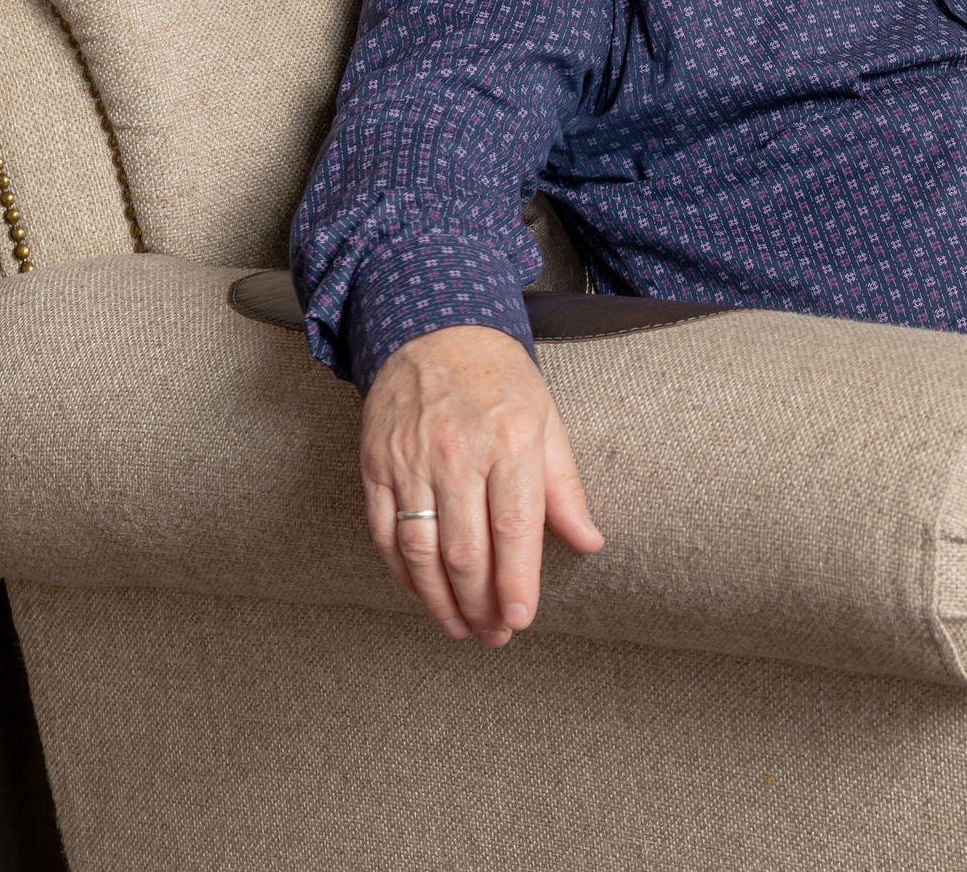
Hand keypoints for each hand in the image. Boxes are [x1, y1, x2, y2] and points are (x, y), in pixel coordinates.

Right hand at [360, 324, 604, 646]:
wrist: (434, 331)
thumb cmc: (501, 381)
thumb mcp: (547, 421)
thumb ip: (565, 488)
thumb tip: (589, 542)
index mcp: (510, 440)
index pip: (514, 528)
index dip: (516, 583)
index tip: (520, 620)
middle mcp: (458, 453)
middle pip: (466, 550)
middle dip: (481, 604)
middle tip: (495, 635)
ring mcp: (411, 460)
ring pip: (422, 550)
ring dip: (440, 600)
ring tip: (460, 627)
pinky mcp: (376, 465)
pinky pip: (386, 532)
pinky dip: (403, 573)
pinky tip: (422, 593)